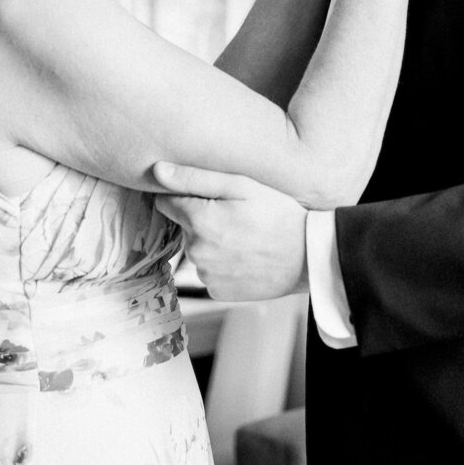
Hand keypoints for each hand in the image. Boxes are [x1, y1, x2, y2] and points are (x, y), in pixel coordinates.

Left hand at [152, 163, 307, 299]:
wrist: (307, 257)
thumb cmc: (278, 215)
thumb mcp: (241, 185)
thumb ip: (194, 177)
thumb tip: (156, 171)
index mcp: (198, 221)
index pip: (167, 204)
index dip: (185, 197)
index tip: (207, 198)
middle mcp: (196, 252)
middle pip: (184, 228)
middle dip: (202, 220)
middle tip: (237, 217)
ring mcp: (206, 276)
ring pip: (197, 251)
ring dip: (213, 244)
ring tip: (245, 237)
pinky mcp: (216, 293)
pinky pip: (209, 273)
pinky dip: (222, 266)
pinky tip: (245, 258)